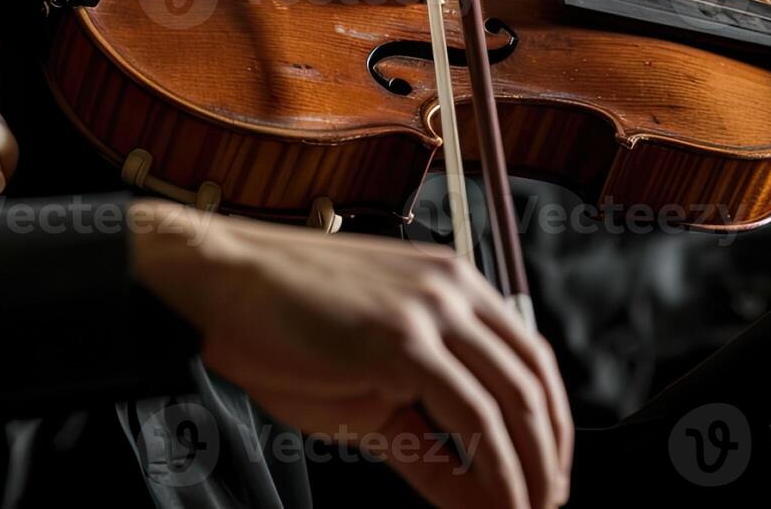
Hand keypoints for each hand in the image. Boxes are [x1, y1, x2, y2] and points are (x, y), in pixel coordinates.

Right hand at [131, 203, 573, 508]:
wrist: (219, 282)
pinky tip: (497, 503)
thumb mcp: (366, 389)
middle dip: (550, 456)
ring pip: (514, 401)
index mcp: (454, 286)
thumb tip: (472, 490)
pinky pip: (472, 415)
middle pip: (535, 381)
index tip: (548, 475)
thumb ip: (425, 439)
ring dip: (530, 471)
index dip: (550, 425)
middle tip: (547, 505)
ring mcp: (432, 311)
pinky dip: (494, 469)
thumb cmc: (280, 328)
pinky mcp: (403, 340)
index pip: (529, 359)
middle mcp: (455, 290)